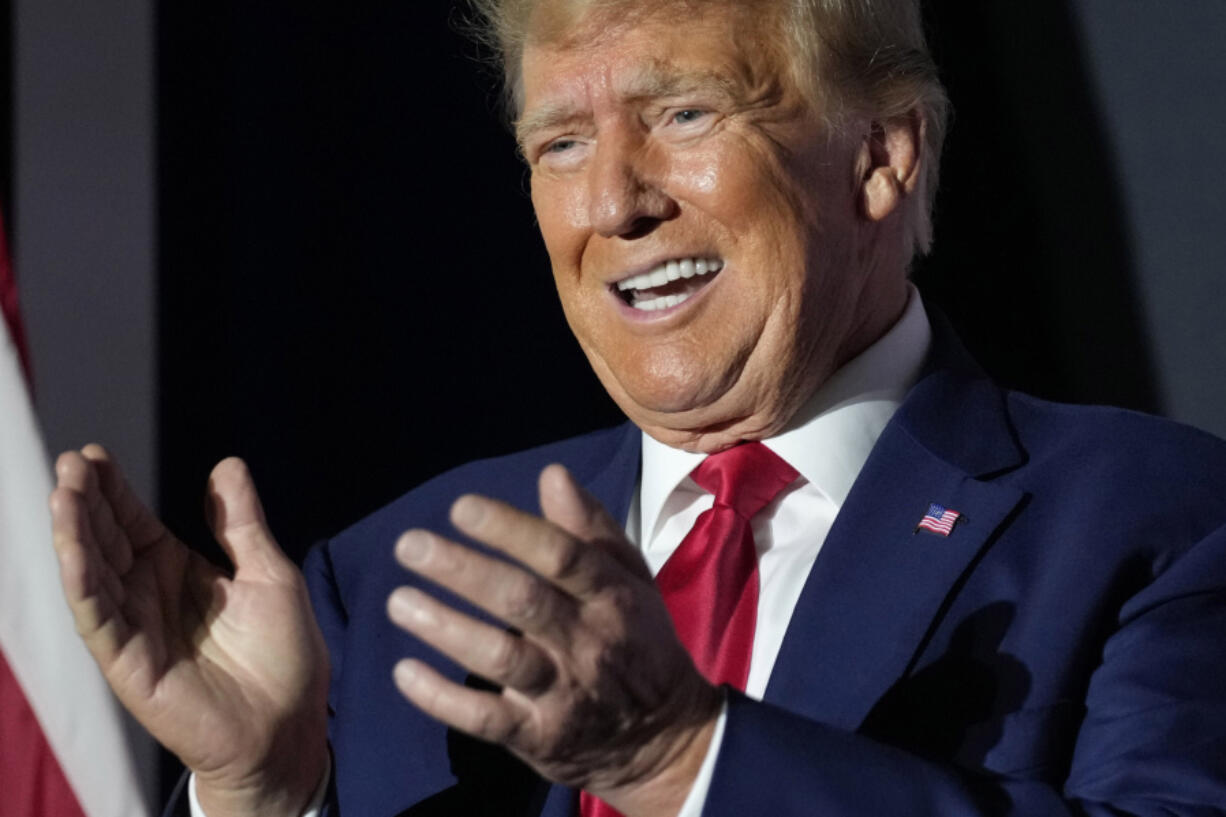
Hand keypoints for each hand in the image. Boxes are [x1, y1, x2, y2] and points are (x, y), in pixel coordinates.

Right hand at [49, 445, 329, 816]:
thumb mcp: (268, 574)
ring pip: (93, 576)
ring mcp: (136, 630)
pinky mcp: (132, 665)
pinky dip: (84, 586)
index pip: (133, 522)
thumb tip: (226, 465)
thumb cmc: (285, 656)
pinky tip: (72, 554)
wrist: (290, 727)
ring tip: (62, 495)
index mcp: (177, 571)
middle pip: (106, 541)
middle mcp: (148, 596)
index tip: (92, 454)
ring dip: (75, 536)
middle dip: (86, 503)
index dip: (112, 491)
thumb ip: (240, 524)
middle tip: (71, 463)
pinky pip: (100, 621)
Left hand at [386, 464, 721, 816]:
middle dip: (463, 570)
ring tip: (399, 601)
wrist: (666, 738)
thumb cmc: (638, 640)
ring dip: (445, 628)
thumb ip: (591, 528)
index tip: (460, 507)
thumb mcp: (631, 580)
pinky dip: (442, 698)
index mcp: (610, 596)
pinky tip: (405, 671)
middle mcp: (587, 641)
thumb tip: (552, 474)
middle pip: (522, 600)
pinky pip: (486, 719)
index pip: (560, 555)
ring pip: (500, 657)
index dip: (509, 529)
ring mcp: (563, 692)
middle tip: (409, 545)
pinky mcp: (539, 737)